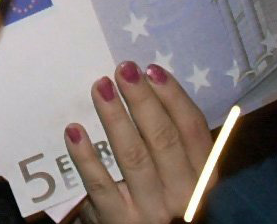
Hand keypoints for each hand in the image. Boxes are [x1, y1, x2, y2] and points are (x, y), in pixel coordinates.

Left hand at [66, 62, 212, 223]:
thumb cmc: (156, 193)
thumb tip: (145, 81)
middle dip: (143, 100)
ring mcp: (151, 211)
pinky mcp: (118, 221)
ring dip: (115, 117)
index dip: (174, 97)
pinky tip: (74, 130)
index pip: (193, 130)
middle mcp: (183, 195)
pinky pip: (100, 185)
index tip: (152, 69)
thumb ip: (168, 134)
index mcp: (203, 175)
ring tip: (100, 87)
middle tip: (123, 69)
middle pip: (164, 140)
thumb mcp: (173, 169)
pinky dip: (86, 156)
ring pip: (134, 157)